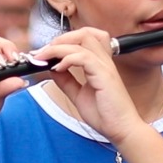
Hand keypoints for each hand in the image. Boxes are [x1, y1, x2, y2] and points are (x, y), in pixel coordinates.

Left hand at [34, 28, 142, 142]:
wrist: (120, 130)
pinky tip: (57, 68)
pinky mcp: (105, 75)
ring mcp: (105, 66)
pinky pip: (84, 57)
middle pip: (84, 33)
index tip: (43, 54)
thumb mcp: (78, 94)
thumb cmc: (104, 114)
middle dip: (59, 39)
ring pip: (83, 40)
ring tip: (44, 58)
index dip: (62, 41)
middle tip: (42, 53)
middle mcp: (104, 61)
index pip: (84, 38)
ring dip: (58, 47)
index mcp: (99, 63)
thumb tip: (51, 67)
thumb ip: (66, 80)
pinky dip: (67, 59)